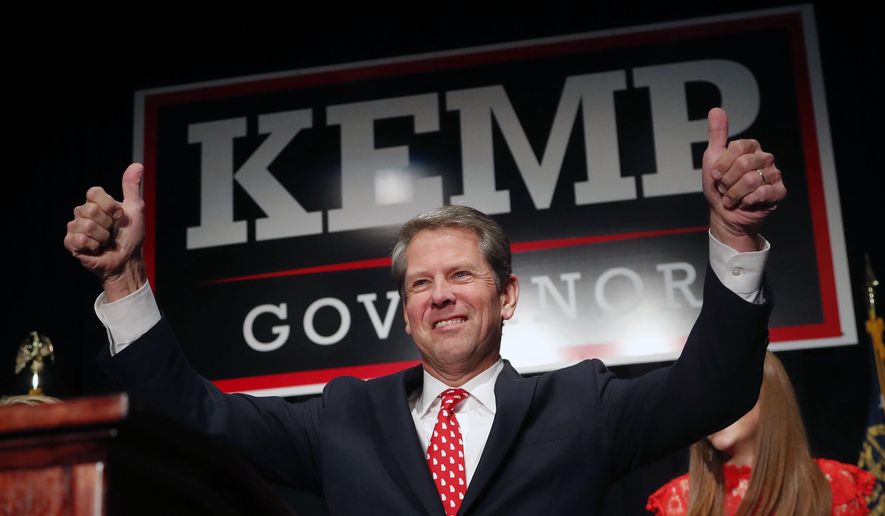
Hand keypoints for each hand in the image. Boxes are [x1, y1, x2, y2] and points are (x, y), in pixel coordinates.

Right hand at [64, 163, 146, 300]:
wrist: (127, 260)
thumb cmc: (131, 236)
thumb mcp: (135, 209)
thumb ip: (132, 187)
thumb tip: (138, 165)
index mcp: (96, 203)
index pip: (93, 192)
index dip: (109, 204)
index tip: (120, 215)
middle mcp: (83, 213)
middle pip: (90, 209)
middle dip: (108, 223)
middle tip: (112, 232)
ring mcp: (75, 228)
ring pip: (86, 225)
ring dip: (102, 237)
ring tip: (105, 242)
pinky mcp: (71, 243)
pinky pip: (78, 239)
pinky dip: (93, 246)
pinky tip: (96, 249)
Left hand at [702, 108, 786, 251]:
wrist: (725, 214)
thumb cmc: (719, 186)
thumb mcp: (712, 159)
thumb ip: (717, 135)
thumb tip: (716, 109)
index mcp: (750, 147)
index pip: (738, 147)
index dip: (723, 164)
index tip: (714, 175)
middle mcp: (765, 158)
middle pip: (744, 164)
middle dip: (727, 181)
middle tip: (724, 189)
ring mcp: (774, 174)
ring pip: (752, 180)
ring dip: (734, 193)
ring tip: (731, 198)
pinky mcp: (779, 192)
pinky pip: (763, 193)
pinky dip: (747, 201)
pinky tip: (745, 203)